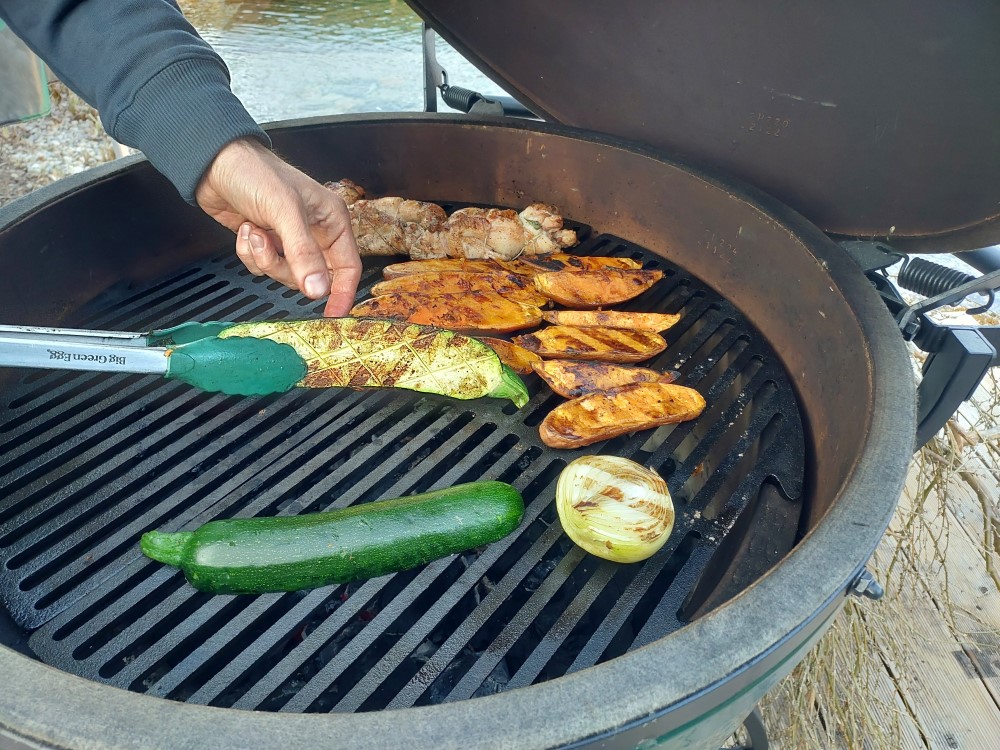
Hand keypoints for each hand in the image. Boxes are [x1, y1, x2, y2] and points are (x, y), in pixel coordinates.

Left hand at [194, 138, 361, 315]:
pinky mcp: (266, 243)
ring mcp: (288, 239)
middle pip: (312, 276)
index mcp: (332, 220)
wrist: (213, 162)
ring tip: (253, 231)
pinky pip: (263, 267)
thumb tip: (319, 291)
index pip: (347, 266)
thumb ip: (303, 253)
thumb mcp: (284, 212)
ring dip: (264, 258)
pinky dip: (249, 253)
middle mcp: (314, 232)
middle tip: (270, 248)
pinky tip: (245, 229)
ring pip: (285, 274)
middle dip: (287, 268)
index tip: (333, 315)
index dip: (342, 292)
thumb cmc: (256, 173)